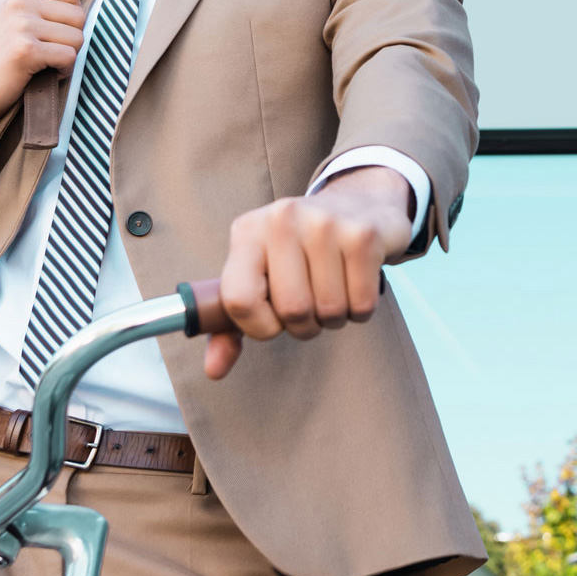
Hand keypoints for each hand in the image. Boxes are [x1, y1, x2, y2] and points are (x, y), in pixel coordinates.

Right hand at [0, 0, 85, 123]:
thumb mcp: (14, 17)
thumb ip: (45, 1)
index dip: (72, 15)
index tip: (54, 32)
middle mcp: (18, 2)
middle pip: (78, 15)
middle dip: (72, 38)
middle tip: (50, 51)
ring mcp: (21, 24)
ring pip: (77, 37)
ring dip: (68, 56)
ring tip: (46, 62)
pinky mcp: (26, 49)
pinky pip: (69, 56)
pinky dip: (64, 70)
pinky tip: (45, 73)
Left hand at [204, 166, 412, 379]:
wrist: (359, 205)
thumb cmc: (300, 253)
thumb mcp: (259, 276)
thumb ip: (230, 325)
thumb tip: (214, 370)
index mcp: (247, 230)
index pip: (239, 300)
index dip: (259, 326)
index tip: (272, 317)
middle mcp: (281, 219)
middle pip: (292, 310)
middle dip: (304, 325)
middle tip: (309, 303)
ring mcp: (324, 223)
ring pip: (329, 311)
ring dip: (334, 317)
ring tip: (333, 288)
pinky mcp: (362, 236)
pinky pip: (361, 305)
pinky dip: (360, 310)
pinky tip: (354, 282)